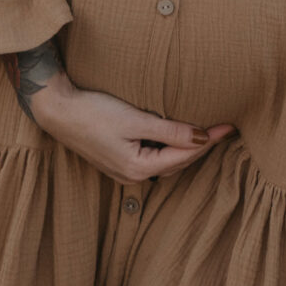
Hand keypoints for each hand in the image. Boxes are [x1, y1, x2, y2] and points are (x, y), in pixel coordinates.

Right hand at [29, 75, 234, 181]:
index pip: (184, 155)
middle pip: (177, 162)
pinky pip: (153, 158)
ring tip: (207, 133)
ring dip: (186, 149)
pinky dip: (170, 149)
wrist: (57, 110)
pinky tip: (176, 137)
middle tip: (225, 129)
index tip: (228, 127)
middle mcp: (132, 176)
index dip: (209, 140)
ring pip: (166, 162)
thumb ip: (170, 130)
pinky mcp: (118, 160)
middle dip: (202, 147)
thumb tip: (202, 137)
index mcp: (138, 168)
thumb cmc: (93, 113)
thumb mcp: (135, 119)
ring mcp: (124, 170)